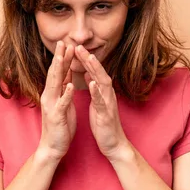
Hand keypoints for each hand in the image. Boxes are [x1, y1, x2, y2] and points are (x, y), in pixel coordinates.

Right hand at [38, 41, 76, 160]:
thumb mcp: (63, 103)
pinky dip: (66, 93)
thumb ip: (63, 89)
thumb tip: (65, 75)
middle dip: (59, 58)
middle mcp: (49, 96)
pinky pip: (62, 103)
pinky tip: (70, 85)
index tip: (66, 44)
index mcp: (53, 93)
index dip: (62, 58)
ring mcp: (52, 106)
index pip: (58, 72)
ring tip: (62, 57)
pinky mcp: (57, 116)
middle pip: (54, 74)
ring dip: (59, 70)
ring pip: (55, 84)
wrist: (53, 146)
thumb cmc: (60, 125)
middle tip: (62, 42)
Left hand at [75, 45, 128, 159]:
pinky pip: (102, 101)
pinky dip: (97, 92)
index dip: (85, 60)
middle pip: (98, 72)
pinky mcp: (106, 114)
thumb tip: (90, 76)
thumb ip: (95, 89)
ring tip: (88, 58)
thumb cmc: (103, 123)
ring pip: (103, 83)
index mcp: (102, 92)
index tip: (75, 48)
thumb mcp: (97, 103)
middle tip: (79, 46)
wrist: (113, 143)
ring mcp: (108, 103)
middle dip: (89, 59)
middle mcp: (107, 94)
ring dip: (95, 70)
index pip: (93, 72)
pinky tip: (92, 84)